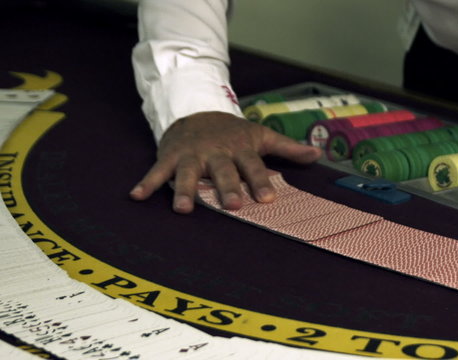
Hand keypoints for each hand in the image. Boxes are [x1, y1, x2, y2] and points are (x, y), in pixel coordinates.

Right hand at [129, 111, 321, 212]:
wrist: (197, 108)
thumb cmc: (233, 130)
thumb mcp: (261, 134)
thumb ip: (287, 148)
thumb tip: (317, 155)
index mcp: (240, 148)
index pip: (253, 166)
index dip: (260, 181)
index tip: (268, 199)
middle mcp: (216, 152)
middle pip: (223, 172)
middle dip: (228, 188)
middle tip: (234, 206)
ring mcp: (192, 155)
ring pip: (189, 174)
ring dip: (185, 190)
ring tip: (183, 209)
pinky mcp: (171, 156)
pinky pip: (158, 171)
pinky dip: (147, 183)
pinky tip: (137, 196)